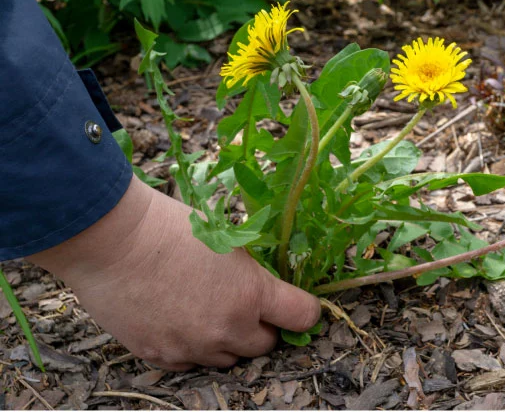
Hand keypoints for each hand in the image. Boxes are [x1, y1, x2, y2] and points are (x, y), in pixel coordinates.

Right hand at [27, 176, 320, 369]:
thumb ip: (250, 275)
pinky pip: (191, 363)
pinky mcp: (161, 356)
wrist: (114, 242)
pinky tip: (179, 322)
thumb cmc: (171, 228)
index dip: (305, 310)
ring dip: (228, 341)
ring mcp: (193, 347)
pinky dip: (193, 348)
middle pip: (265, 345)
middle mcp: (228, 329)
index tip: (297, 306)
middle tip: (244, 306)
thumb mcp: (227, 241)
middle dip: (262, 327)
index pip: (303, 316)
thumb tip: (263, 289)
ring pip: (229, 359)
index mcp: (251, 294)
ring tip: (207, 313)